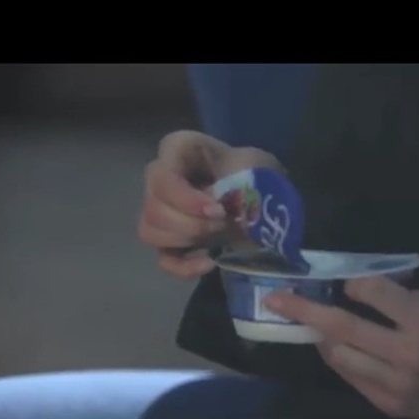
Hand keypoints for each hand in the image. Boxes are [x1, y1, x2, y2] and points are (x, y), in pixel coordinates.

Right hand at [138, 130, 281, 278]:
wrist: (269, 194)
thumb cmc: (256, 171)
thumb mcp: (251, 164)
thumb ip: (231, 180)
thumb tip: (214, 207)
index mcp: (177, 150)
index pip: (161, 177)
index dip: (186, 199)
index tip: (219, 211)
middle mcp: (160, 179)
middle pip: (152, 209)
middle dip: (191, 223)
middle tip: (224, 222)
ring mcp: (162, 211)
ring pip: (150, 232)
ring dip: (187, 239)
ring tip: (220, 234)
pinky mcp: (171, 241)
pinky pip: (163, 260)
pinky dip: (184, 267)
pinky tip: (209, 263)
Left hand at [264, 276, 418, 418]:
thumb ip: (401, 300)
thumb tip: (360, 288)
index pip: (370, 290)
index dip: (350, 281)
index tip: (344, 281)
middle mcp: (406, 353)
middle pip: (341, 327)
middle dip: (303, 310)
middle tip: (276, 299)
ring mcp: (395, 384)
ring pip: (338, 357)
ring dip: (320, 338)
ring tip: (312, 326)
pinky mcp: (389, 404)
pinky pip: (351, 378)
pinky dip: (339, 360)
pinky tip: (337, 349)